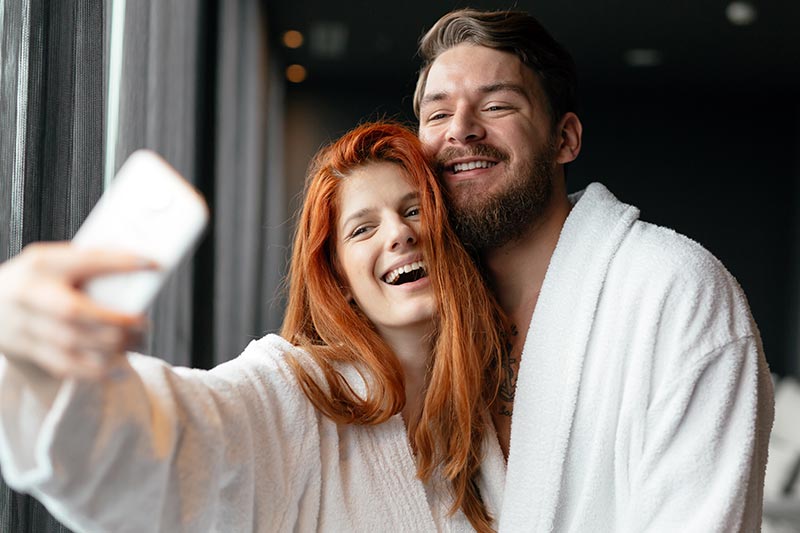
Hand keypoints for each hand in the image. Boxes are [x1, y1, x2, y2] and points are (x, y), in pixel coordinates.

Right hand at [0, 242, 155, 378]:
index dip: (120, 262)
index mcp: (42, 264)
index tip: (153, 263)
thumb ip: (90, 262)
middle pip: (77, 312)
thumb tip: (141, 263)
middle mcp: (31, 295)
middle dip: (118, 321)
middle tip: (144, 323)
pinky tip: (118, 369)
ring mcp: (25, 326)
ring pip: (73, 344)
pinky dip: (95, 371)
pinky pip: (64, 367)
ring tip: (136, 343)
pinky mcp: (27, 351)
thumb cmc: (34, 278)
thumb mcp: (54, 259)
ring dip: (112, 347)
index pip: (85, 260)